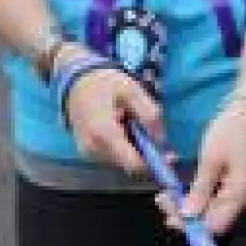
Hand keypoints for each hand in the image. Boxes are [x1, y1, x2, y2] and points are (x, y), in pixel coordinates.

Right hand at [64, 60, 164, 175]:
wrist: (75, 80)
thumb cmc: (105, 83)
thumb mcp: (133, 91)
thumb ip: (150, 116)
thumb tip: (162, 142)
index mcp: (103, 133)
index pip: (134, 164)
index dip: (155, 163)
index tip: (170, 155)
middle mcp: (93, 149)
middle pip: (129, 165)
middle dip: (146, 155)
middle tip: (155, 136)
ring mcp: (87, 153)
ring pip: (121, 163)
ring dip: (134, 151)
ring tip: (133, 127)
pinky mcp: (87, 153)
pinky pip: (113, 158)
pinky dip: (123, 149)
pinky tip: (123, 131)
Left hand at [171, 98, 245, 237]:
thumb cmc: (231, 130)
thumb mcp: (210, 159)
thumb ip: (200, 191)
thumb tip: (188, 217)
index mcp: (241, 195)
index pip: (214, 226)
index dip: (190, 225)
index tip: (169, 212)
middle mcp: (245, 202)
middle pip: (213, 223)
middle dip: (185, 216)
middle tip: (162, 199)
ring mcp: (243, 197)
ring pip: (212, 214)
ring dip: (188, 207)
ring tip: (167, 194)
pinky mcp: (238, 190)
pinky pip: (216, 203)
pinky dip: (198, 199)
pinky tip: (181, 191)